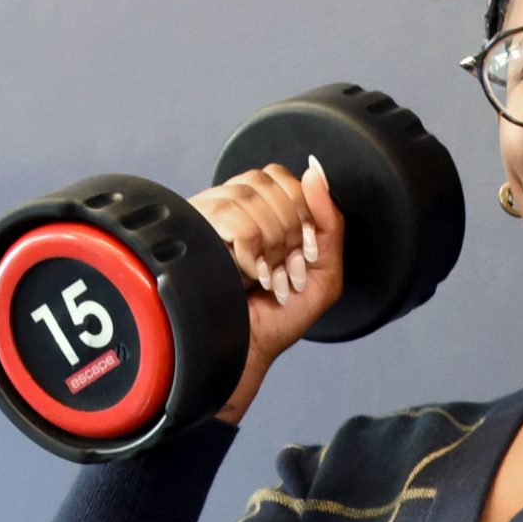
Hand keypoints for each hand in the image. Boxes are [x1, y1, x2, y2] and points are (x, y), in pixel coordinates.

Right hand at [186, 156, 343, 424]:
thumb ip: (329, 222)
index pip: (286, 178)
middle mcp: (234, 208)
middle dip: (288, 232)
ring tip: (264, 276)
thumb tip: (315, 171)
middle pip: (270, 183)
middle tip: (282, 270)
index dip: (300, 212)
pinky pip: (233, 218)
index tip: (300, 253)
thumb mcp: (324, 273)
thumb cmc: (280, 317)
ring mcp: (210, 217)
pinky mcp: (192, 232)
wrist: (243, 350)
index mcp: (266, 211)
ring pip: (250, 198)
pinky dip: (251, 253)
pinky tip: (248, 275)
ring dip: (269, 246)